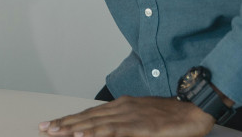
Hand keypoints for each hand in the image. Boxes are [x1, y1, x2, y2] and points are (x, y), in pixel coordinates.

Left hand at [39, 96, 213, 136]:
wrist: (196, 109)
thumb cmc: (172, 116)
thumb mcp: (144, 119)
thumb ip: (125, 125)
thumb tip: (106, 130)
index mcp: (122, 106)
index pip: (90, 114)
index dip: (69, 120)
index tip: (52, 125)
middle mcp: (122, 108)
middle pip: (87, 117)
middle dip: (64, 124)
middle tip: (44, 129)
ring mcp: (130, 116)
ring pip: (96, 123)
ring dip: (74, 128)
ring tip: (56, 132)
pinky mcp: (141, 126)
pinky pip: (114, 130)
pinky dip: (97, 132)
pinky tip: (83, 135)